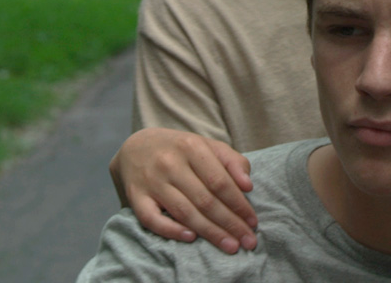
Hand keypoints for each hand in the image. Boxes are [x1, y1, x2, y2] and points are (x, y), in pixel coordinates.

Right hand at [109, 128, 256, 251]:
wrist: (137, 147)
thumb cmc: (181, 150)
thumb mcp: (208, 145)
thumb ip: (232, 161)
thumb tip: (248, 186)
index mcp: (191, 147)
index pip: (220, 181)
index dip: (239, 204)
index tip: (253, 222)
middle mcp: (170, 163)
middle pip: (205, 200)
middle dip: (230, 223)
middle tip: (248, 241)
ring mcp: (151, 181)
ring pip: (184, 212)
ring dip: (210, 232)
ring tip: (229, 245)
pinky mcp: (136, 197)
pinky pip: (152, 219)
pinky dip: (171, 230)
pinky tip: (191, 238)